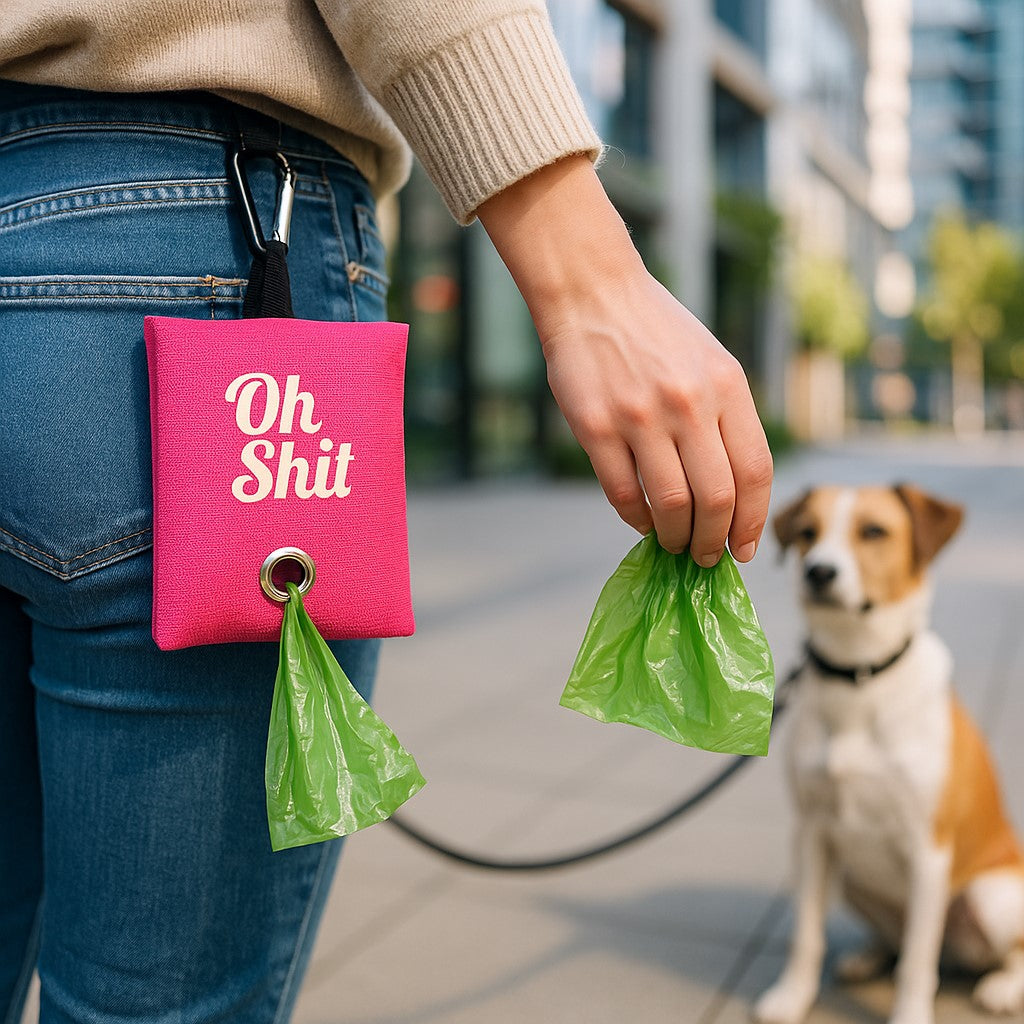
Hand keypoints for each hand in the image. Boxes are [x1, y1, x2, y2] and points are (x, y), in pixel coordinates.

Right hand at [476, 157, 771, 564]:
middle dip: (714, 541)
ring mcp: (641, 416)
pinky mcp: (596, 428)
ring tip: (674, 544)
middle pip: (716, 498)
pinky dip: (636, 519)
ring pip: (671, 504)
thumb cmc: (656, 331)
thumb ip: (726, 418)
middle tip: (706, 557)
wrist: (594, 292)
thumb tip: (734, 494)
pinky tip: (642, 521)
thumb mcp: (710, 362)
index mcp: (726, 385)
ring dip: (676, 536)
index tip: (744, 548)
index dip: (753, 521)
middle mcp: (689, 402)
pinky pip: (623, 494)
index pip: (755, 472)